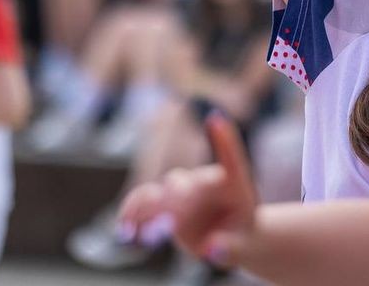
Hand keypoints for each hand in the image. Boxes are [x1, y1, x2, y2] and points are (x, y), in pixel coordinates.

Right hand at [118, 113, 257, 265]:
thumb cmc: (242, 234)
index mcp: (233, 182)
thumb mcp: (244, 244)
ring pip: (166, 187)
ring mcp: (185, 190)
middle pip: (186, 181)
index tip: (216, 117)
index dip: (223, 138)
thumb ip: (230, 247)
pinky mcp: (167, 204)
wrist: (232, 237)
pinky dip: (134, 208)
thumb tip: (209, 249)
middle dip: (175, 200)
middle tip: (173, 221)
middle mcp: (206, 180)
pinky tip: (124, 225)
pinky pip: (146, 199)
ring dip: (153, 204)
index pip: (230, 158)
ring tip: (144, 223)